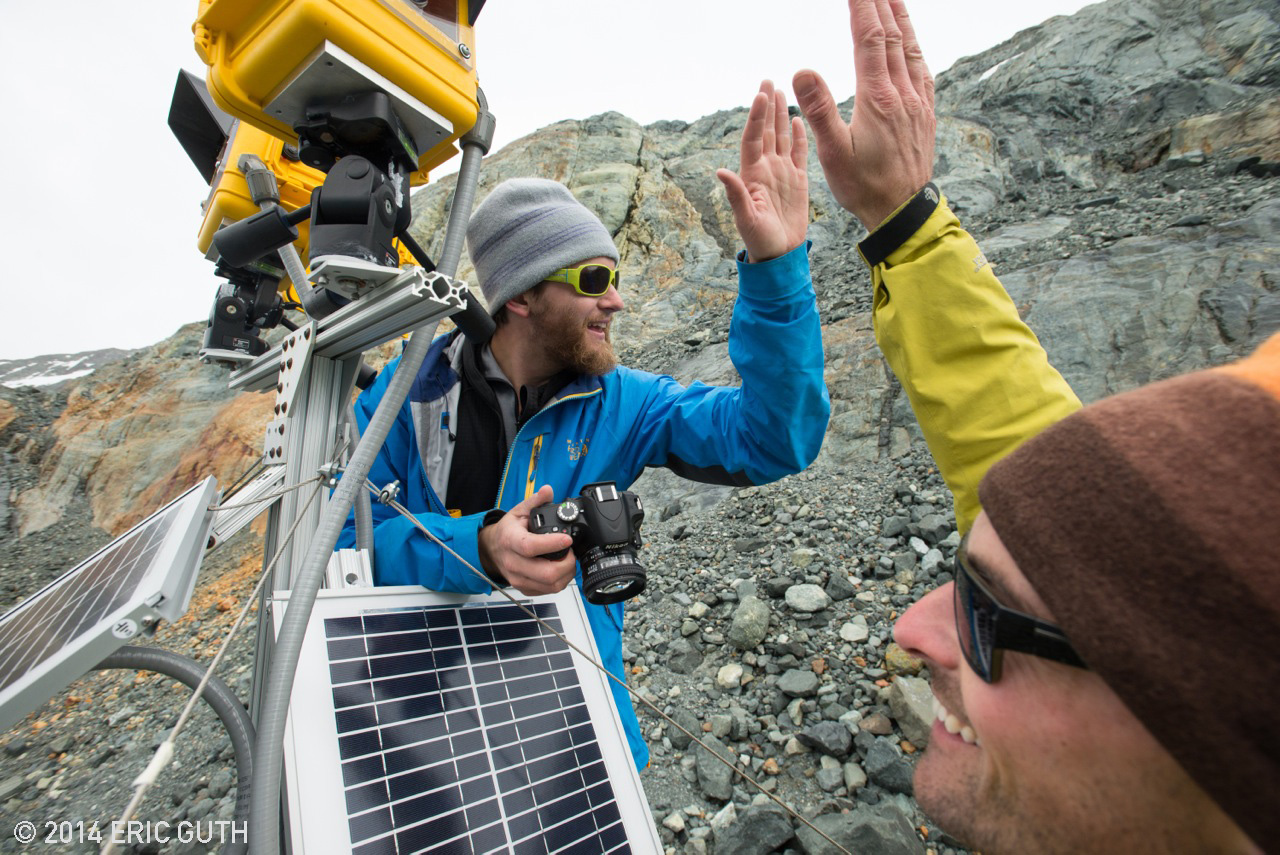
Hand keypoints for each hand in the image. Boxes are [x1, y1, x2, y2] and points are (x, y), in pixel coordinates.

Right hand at [477, 485, 576, 595]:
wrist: (492, 550)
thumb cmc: (507, 531)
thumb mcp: (519, 512)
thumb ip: (535, 501)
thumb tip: (547, 490)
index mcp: (510, 541)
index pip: (530, 546)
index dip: (552, 544)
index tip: (567, 539)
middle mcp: (513, 563)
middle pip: (546, 573)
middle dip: (566, 563)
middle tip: (571, 552)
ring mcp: (518, 579)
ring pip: (550, 585)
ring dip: (566, 574)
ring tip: (568, 560)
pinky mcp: (524, 588)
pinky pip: (548, 591)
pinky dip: (560, 581)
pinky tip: (560, 569)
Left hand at [716, 80, 809, 262]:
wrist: (779, 255)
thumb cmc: (759, 241)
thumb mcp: (746, 220)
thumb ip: (735, 194)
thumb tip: (720, 171)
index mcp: (752, 175)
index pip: (754, 139)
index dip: (756, 117)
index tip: (760, 95)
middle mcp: (766, 169)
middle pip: (766, 131)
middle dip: (766, 106)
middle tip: (767, 79)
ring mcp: (782, 173)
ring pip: (782, 137)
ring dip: (780, 115)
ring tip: (781, 90)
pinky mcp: (798, 181)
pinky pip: (799, 153)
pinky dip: (799, 136)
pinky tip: (797, 119)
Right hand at [793, 0, 934, 229]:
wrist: (902, 211)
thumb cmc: (864, 186)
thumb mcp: (833, 152)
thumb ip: (819, 109)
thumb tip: (802, 70)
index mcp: (878, 99)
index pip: (870, 40)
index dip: (862, 8)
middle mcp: (903, 94)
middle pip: (894, 36)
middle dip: (883, 4)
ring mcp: (918, 103)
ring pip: (912, 49)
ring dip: (902, 19)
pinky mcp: (925, 114)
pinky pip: (923, 70)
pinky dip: (915, 47)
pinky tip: (912, 45)